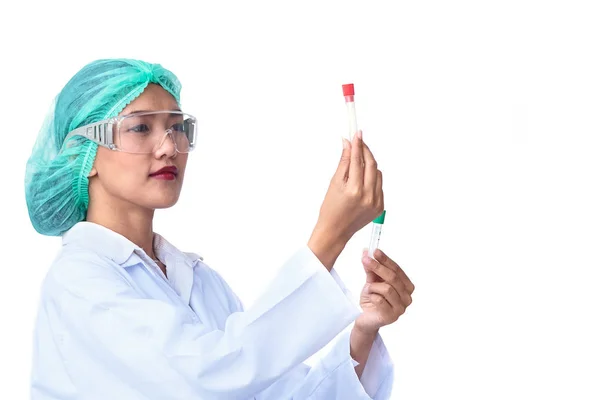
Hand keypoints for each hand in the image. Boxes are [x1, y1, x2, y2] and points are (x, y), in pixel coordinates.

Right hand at [308, 131, 383, 268]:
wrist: (335, 231)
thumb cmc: (330, 208)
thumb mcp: (334, 183)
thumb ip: (343, 162)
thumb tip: (347, 143)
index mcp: (354, 190)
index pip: (358, 160)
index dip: (358, 145)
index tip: (357, 134)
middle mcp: (368, 196)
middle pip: (371, 164)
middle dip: (365, 151)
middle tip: (359, 141)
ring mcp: (376, 202)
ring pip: (377, 173)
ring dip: (369, 165)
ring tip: (357, 164)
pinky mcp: (380, 206)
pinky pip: (379, 185)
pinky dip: (372, 178)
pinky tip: (362, 180)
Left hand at [354, 248, 414, 334]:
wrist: (365, 318)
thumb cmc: (372, 299)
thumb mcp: (372, 281)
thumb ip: (371, 268)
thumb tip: (367, 251)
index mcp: (407, 287)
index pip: (397, 270)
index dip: (386, 260)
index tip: (375, 251)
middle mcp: (407, 298)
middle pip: (393, 278)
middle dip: (378, 267)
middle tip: (365, 260)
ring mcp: (401, 309)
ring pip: (387, 289)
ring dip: (373, 287)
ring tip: (369, 290)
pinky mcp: (391, 317)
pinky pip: (380, 300)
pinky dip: (372, 296)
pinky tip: (370, 299)